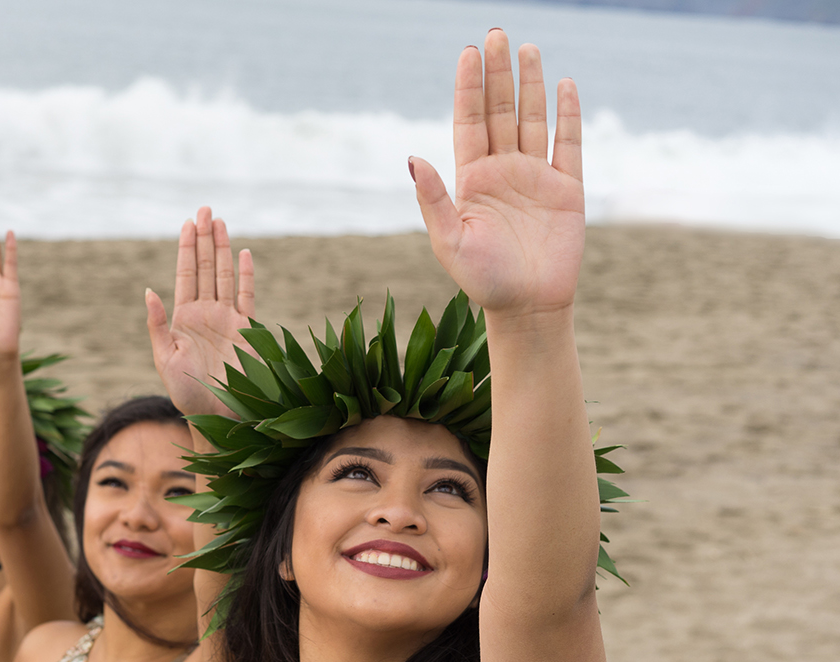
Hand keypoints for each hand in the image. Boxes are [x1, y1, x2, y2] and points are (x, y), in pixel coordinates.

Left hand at [147, 208, 256, 416]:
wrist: (216, 416)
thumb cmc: (186, 393)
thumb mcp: (164, 359)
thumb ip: (157, 325)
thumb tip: (148, 291)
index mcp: (183, 320)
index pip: (185, 275)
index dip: (186, 249)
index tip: (187, 223)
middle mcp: (206, 315)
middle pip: (206, 268)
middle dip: (204, 239)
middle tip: (204, 209)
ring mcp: (227, 320)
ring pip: (225, 276)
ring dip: (222, 248)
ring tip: (218, 221)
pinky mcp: (247, 330)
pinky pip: (247, 297)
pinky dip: (245, 275)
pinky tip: (242, 254)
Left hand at [410, 32, 583, 316]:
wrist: (527, 308)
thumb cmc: (482, 281)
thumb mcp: (449, 240)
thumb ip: (433, 198)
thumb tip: (412, 157)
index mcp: (471, 180)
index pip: (469, 123)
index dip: (468, 88)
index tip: (467, 53)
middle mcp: (503, 172)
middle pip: (500, 111)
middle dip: (497, 74)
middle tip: (495, 33)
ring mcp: (536, 177)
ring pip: (533, 119)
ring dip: (530, 84)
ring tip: (526, 48)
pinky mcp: (567, 188)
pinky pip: (569, 143)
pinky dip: (568, 114)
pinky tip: (564, 85)